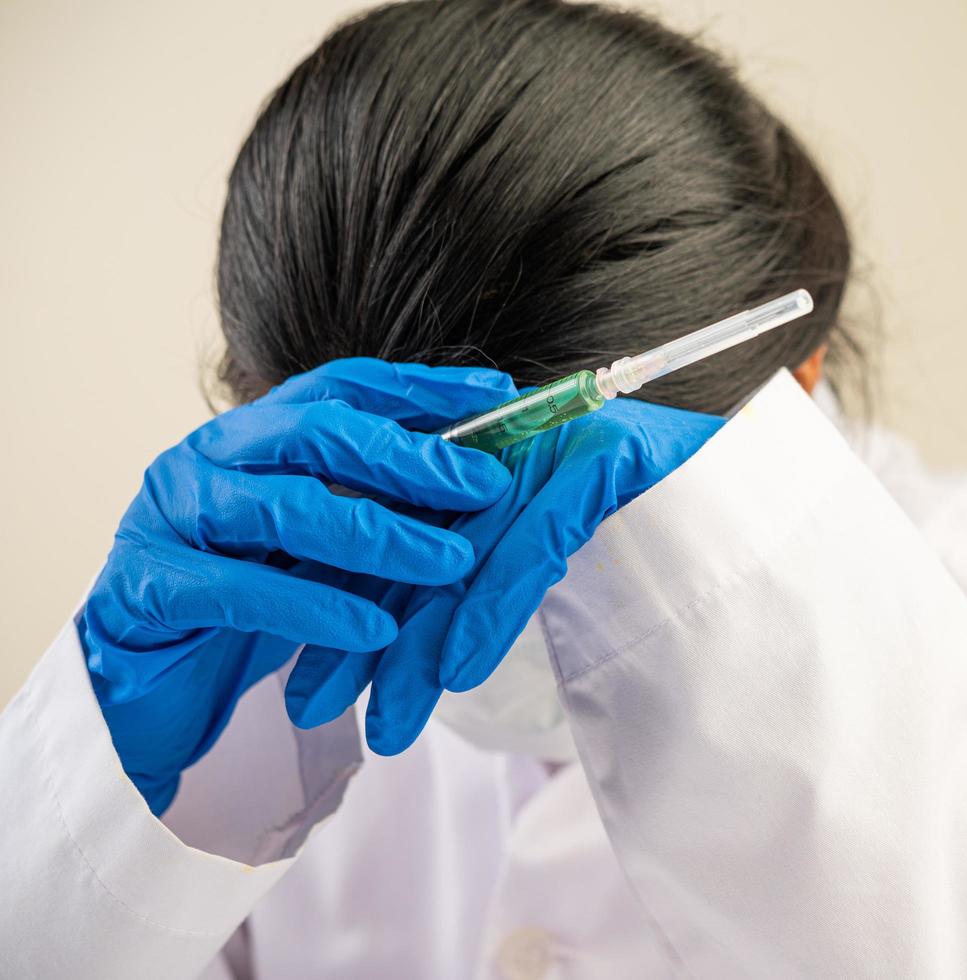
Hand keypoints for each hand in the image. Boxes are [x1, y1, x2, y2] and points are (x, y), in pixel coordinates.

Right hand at [82, 358, 517, 812]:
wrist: (139, 685)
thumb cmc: (242, 605)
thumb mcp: (316, 546)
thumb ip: (369, 504)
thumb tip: (478, 476)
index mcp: (250, 436)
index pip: (342, 388)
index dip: (421, 388)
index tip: (499, 394)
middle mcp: (206, 457)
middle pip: (316, 432)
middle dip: (411, 456)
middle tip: (487, 485)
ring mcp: (169, 516)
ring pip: (284, 507)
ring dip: (380, 535)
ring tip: (452, 562)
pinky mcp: (146, 586)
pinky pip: (241, 591)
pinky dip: (317, 608)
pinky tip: (378, 628)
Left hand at [283, 393, 722, 755]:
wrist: (744, 484)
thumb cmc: (650, 526)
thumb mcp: (543, 548)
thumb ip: (482, 573)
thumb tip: (415, 650)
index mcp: (487, 457)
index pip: (400, 534)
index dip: (349, 607)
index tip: (312, 679)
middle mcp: (511, 442)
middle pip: (417, 544)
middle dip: (361, 633)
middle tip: (315, 706)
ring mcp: (557, 442)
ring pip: (467, 550)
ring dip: (418, 643)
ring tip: (387, 718)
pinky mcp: (603, 455)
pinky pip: (534, 540)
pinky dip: (492, 605)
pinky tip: (458, 669)